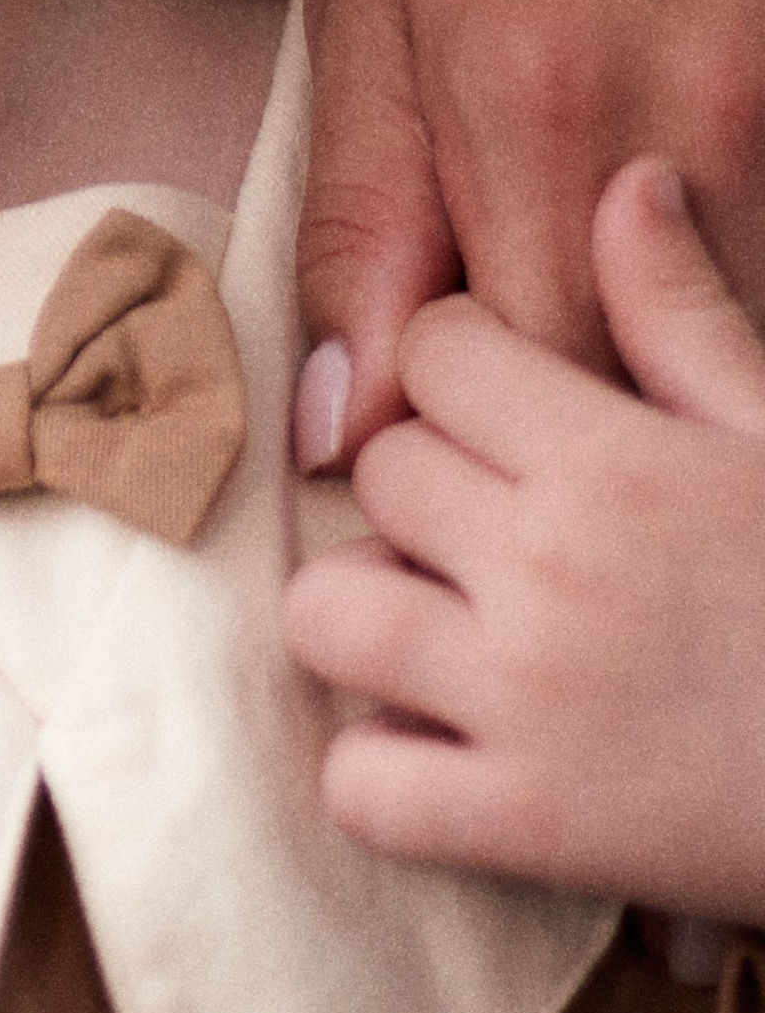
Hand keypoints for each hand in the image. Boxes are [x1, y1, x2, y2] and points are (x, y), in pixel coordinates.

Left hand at [286, 159, 764, 917]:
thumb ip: (685, 318)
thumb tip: (629, 184)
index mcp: (618, 459)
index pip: (435, 354)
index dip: (459, 374)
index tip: (504, 416)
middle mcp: (553, 566)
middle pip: (380, 472)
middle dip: (424, 493)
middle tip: (497, 534)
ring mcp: (528, 701)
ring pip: (327, 614)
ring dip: (371, 622)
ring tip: (448, 634)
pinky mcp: (528, 828)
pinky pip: (359, 788)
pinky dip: (385, 777)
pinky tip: (452, 754)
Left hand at [296, 0, 764, 465]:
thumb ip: (361, 214)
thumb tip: (339, 419)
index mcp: (530, 109)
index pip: (519, 378)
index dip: (466, 442)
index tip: (419, 446)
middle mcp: (680, 124)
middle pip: (641, 375)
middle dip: (570, 424)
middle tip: (504, 419)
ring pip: (732, 323)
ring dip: (654, 354)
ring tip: (585, 328)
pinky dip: (721, 275)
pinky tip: (661, 255)